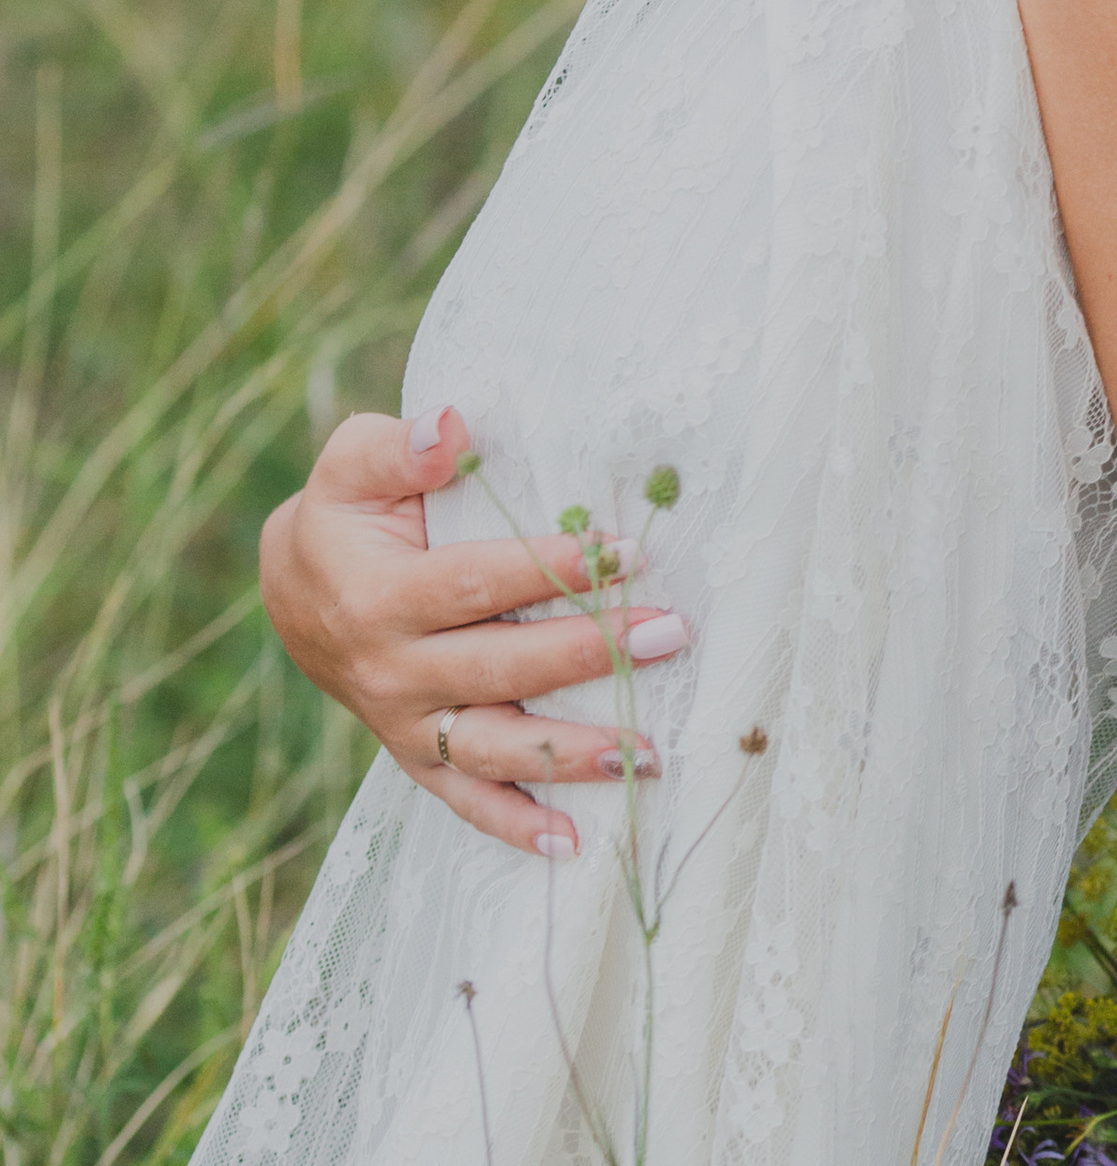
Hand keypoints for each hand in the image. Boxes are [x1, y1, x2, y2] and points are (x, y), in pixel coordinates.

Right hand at [260, 407, 690, 854]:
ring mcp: (402, 724)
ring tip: (647, 750)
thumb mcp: (352, 463)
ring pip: (491, 749)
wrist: (293, 590)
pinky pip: (464, 799)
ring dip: (570, 752)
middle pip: (500, 668)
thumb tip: (453, 426)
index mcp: (377, 597)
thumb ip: (400, 446)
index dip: (551, 567)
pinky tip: (574, 843)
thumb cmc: (343, 512)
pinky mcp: (413, 754)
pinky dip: (514, 824)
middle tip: (670, 634)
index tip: (625, 550)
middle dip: (589, 653)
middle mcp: (389, 671)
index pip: (477, 582)